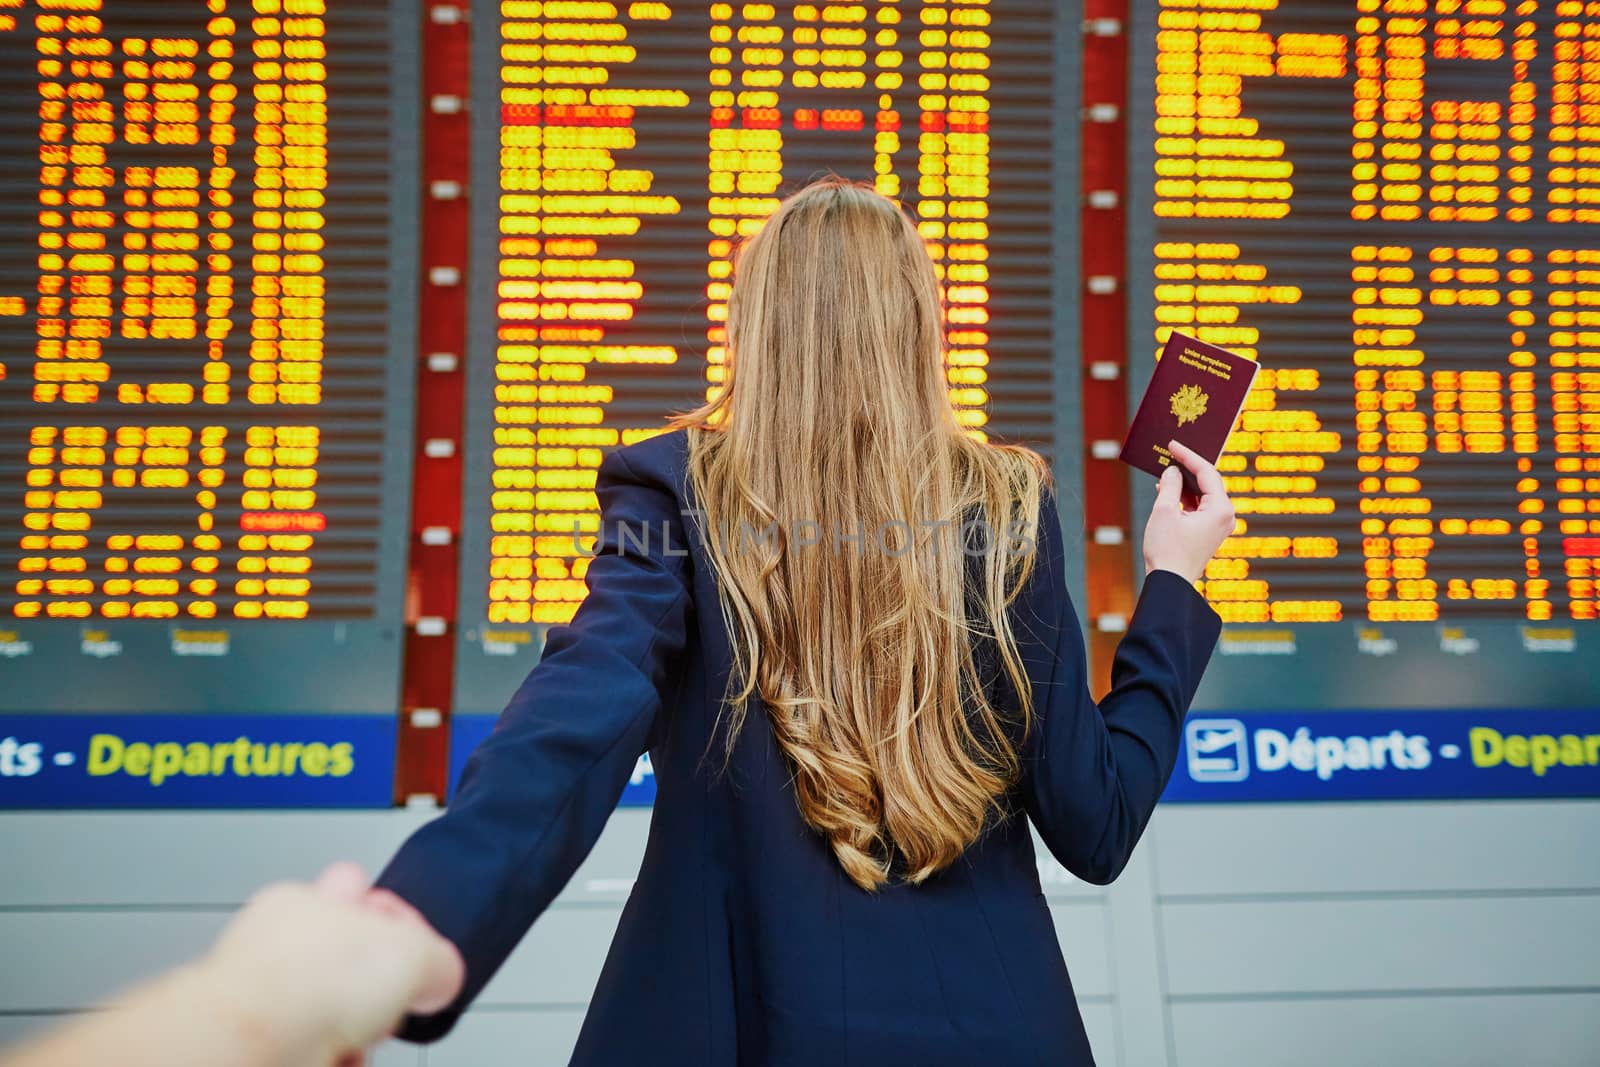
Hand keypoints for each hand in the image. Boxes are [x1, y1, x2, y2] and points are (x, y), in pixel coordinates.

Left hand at [199, 863, 464, 1065]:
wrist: (249, 1045)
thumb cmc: (306, 982)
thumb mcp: (415, 953)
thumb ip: (437, 959)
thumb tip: (438, 979)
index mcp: (304, 900)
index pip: (356, 889)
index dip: (392, 918)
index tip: (414, 947)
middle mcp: (275, 944)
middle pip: (342, 960)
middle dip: (372, 990)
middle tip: (387, 1002)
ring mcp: (260, 997)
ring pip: (324, 1012)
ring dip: (354, 1034)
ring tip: (362, 1041)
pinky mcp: (254, 1042)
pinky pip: (308, 1050)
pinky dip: (332, 1060)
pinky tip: (340, 1061)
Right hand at [1142, 439, 1235, 584]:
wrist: (1170, 583)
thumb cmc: (1167, 550)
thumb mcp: (1164, 511)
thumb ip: (1170, 485)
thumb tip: (1173, 471)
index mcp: (1221, 509)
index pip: (1207, 472)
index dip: (1188, 456)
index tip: (1173, 445)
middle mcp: (1226, 516)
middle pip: (1208, 482)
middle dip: (1188, 469)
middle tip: (1171, 454)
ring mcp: (1220, 526)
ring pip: (1203, 495)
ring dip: (1184, 485)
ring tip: (1165, 473)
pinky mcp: (1210, 533)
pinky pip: (1200, 508)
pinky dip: (1186, 499)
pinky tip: (1168, 493)